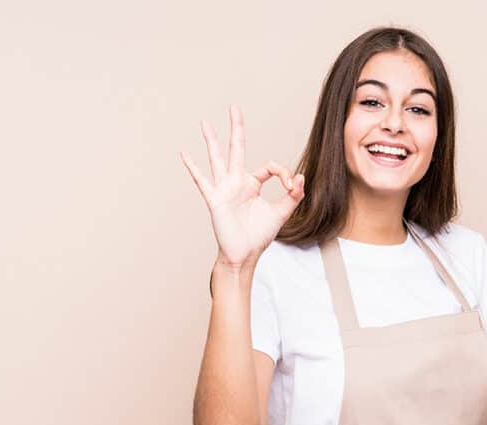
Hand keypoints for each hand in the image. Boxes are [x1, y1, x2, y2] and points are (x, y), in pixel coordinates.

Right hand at [179, 104, 304, 268]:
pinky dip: (193, 167)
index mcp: (252, 184)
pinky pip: (202, 180)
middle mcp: (237, 182)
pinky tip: (184, 154)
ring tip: (205, 123)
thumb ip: (293, 196)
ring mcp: (224, 188)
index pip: (269, 166)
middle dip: (237, 128)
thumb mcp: (281, 213)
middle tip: (234, 107)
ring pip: (217, 158)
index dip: (284, 173)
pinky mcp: (215, 198)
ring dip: (212, 140)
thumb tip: (301, 178)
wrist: (243, 255)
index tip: (292, 187)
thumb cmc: (258, 236)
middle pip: (237, 149)